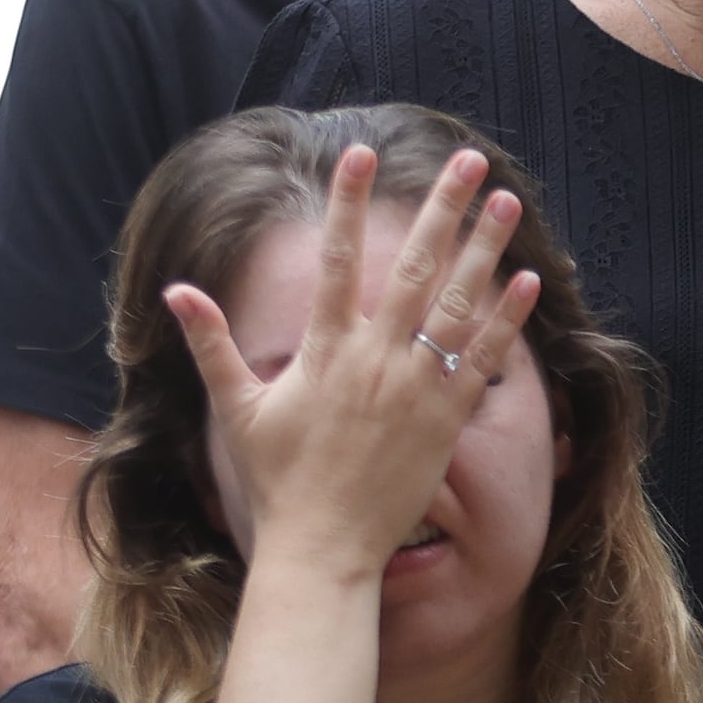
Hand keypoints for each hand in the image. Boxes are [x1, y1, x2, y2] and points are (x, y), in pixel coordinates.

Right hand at [168, 142, 536, 577]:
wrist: (325, 547)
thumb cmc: (279, 480)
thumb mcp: (237, 408)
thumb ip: (211, 345)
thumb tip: (176, 291)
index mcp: (324, 351)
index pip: (336, 260)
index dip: (347, 204)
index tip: (360, 155)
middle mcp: (374, 360)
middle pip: (415, 267)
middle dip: (442, 208)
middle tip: (466, 159)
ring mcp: (416, 389)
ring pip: (457, 305)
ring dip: (484, 250)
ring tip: (506, 202)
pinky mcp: (446, 422)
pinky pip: (482, 361)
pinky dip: (505, 321)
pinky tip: (527, 280)